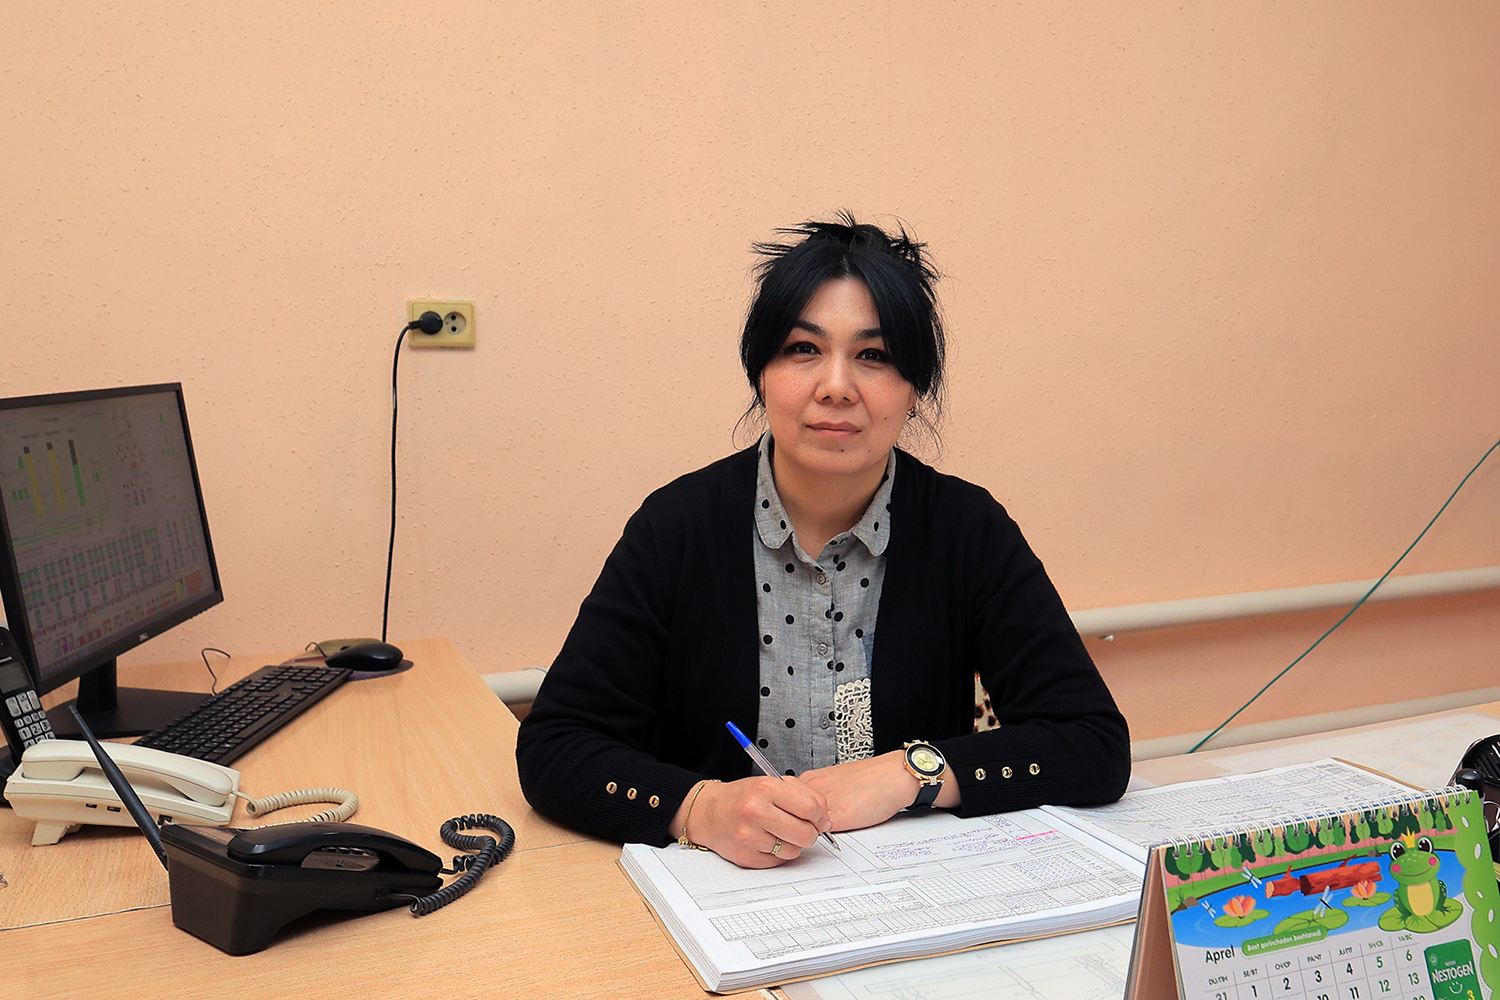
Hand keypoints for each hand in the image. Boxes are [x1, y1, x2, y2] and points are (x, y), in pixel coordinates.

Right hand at [674, 776, 831, 868]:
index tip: (820, 818)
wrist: (709, 812)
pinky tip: (767, 841)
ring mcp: (749, 836)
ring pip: (794, 851)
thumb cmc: (744, 797)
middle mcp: (755, 811)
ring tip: (779, 833)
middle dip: (811, 833)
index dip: (821, 815)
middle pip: (805, 834)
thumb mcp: (772, 784)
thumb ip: (803, 795)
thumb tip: (826, 820)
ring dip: (793, 844)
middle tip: (803, 828)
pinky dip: (778, 854)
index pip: (810, 807)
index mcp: (765, 788)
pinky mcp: (745, 857)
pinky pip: (779, 862)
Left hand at [801, 750, 960, 830]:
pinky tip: (831, 838)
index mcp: (811, 779)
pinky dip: (820, 840)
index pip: (782, 801)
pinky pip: (820, 834)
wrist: (892, 776)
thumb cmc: (870, 780)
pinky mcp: (837, 818)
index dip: (785, 815)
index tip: (789, 821)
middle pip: (786, 813)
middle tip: (801, 831)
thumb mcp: (836, 782)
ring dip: (806, 833)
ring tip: (820, 834)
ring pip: (801, 825)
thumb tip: (801, 814)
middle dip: (791, 824)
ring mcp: (823, 804)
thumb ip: (816, 795)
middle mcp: (813, 790)